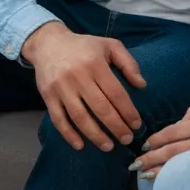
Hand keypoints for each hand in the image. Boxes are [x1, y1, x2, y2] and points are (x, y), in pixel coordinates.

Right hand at [26, 22, 145, 151]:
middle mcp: (77, 76)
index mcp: (95, 64)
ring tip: (108, 146)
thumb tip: (142, 85)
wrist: (48, 43)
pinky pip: (58, 119)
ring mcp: (60, 87)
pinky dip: (69, 134)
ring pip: (80, 117)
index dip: (128, 111)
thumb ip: (128, 62)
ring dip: (95, 135)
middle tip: (127, 139)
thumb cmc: (83, 46)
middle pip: (100, 108)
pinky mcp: (48, 96)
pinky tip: (80, 145)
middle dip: (116, 127)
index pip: (115, 93)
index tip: (136, 124)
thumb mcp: (109, 45)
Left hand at [131, 99, 189, 175]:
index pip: (174, 131)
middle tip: (135, 166)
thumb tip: (179, 121)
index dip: (157, 140)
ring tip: (145, 175)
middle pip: (174, 150)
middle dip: (152, 158)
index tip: (144, 147)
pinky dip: (181, 176)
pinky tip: (169, 181)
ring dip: (161, 170)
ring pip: (182, 164)